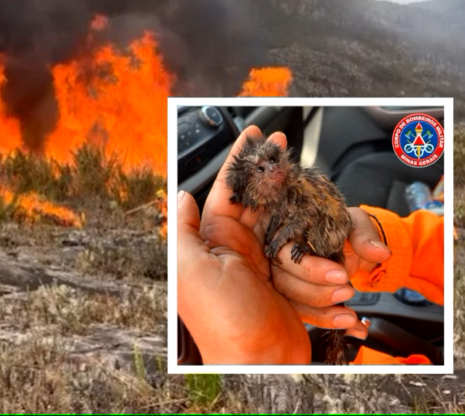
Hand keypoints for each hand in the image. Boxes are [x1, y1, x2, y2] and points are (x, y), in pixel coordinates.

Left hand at [177, 125, 310, 363]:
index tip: (256, 134)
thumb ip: (182, 231)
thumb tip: (180, 195)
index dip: (242, 161)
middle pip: (260, 200)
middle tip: (286, 149)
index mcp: (213, 240)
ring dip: (301, 221)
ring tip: (311, 211)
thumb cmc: (221, 321)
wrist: (258, 364)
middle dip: (273, 175)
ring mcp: (263, 264)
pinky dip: (316, 251)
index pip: (228, 189)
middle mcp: (237, 249)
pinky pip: (304, 257)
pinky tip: (319, 232)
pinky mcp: (286, 282)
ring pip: (287, 225)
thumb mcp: (189, 272)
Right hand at [270, 206, 391, 337]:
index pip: (286, 256)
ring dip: (321, 315)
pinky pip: (307, 316)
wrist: (345, 244)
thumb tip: (381, 253)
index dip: (310, 270)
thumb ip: (364, 236)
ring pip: (291, 305)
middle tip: (348, 292)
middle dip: (316, 294)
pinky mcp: (296, 300)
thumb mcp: (355, 224)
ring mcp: (285, 282)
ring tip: (350, 318)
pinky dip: (332, 324)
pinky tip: (355, 329)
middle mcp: (278, 261)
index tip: (342, 275)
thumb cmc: (342, 230)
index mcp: (286, 237)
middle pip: (283, 284)